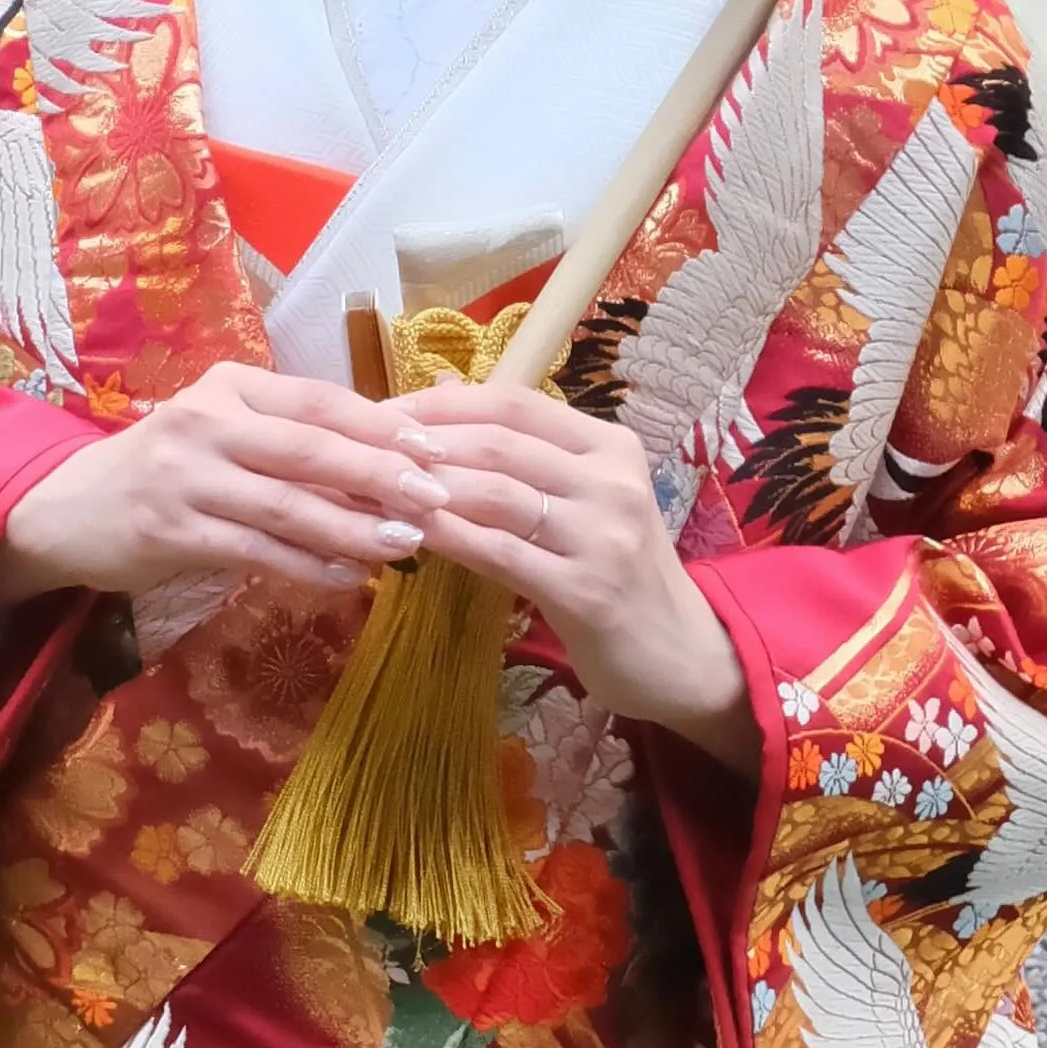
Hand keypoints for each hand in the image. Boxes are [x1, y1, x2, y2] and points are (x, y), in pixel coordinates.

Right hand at [0, 364, 439, 618]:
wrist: (66, 509)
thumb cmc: (165, 471)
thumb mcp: (224, 434)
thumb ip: (290, 440)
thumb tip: (391, 460)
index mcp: (231, 386)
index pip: (320, 400)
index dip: (381, 424)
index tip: (437, 447)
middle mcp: (206, 420)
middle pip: (310, 448)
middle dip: (380, 473)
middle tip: (438, 495)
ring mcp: (184, 475)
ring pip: (286, 503)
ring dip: (351, 526)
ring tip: (405, 541)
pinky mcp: (168, 528)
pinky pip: (253, 549)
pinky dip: (305, 564)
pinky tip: (348, 577)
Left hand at [371, 377, 755, 757]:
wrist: (681, 654)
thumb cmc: (619, 572)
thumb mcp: (582, 499)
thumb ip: (525, 453)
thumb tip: (446, 393)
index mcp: (611, 446)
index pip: (515, 404)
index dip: (443, 403)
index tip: (385, 412)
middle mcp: (612, 480)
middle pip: (500, 442)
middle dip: (425, 442)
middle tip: (365, 450)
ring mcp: (603, 535)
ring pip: (498, 493)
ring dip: (429, 488)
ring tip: (375, 489)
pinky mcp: (588, 591)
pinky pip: (502, 553)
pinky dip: (450, 539)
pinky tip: (409, 536)